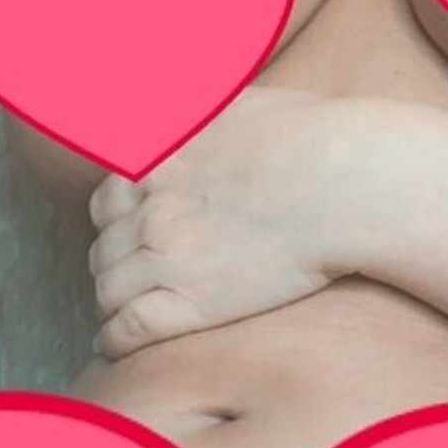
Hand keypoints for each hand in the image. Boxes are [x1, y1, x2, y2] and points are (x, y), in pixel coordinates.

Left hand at [87, 88, 356, 356]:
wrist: (343, 183)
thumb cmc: (309, 139)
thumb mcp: (234, 103)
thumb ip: (193, 114)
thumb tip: (180, 108)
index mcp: (157, 159)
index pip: (107, 202)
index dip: (115, 225)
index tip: (129, 237)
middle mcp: (153, 207)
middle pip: (104, 249)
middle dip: (114, 265)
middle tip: (133, 280)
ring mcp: (168, 256)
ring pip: (109, 289)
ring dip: (113, 303)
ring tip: (126, 313)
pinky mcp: (193, 302)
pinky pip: (129, 327)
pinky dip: (114, 339)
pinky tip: (116, 344)